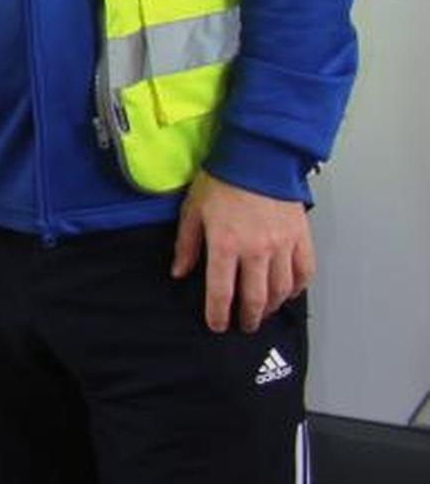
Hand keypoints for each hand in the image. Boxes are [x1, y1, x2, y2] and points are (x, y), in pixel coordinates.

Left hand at [170, 171, 315, 333]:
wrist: (257, 157)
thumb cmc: (221, 181)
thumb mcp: (192, 210)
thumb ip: (186, 245)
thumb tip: (179, 272)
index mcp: (225, 245)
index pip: (221, 292)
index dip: (218, 314)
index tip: (216, 325)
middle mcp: (256, 251)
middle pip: (254, 298)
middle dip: (247, 318)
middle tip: (243, 325)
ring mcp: (282, 246)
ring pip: (280, 290)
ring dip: (271, 306)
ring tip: (262, 312)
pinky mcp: (301, 238)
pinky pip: (304, 272)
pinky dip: (297, 288)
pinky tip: (289, 293)